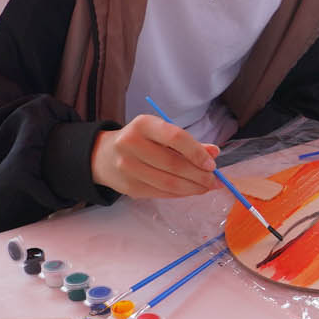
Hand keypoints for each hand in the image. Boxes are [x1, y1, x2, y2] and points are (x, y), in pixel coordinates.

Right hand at [89, 116, 218, 198]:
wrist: (104, 155)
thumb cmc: (140, 140)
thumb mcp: (160, 133)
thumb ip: (188, 142)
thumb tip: (214, 153)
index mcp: (143, 125)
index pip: (175, 137)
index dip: (197, 152)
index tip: (211, 164)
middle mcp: (131, 144)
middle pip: (173, 164)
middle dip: (199, 175)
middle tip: (214, 180)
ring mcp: (128, 168)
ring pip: (169, 183)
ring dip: (193, 188)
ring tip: (206, 187)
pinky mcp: (129, 187)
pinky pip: (162, 193)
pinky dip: (180, 193)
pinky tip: (190, 190)